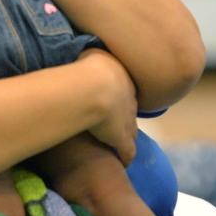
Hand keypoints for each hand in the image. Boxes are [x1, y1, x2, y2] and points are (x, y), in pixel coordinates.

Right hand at [76, 49, 138, 164]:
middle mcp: (129, 98)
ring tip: (116, 141)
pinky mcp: (123, 139)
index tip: (107, 98)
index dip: (115, 94)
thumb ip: (91, 56)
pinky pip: (127, 151)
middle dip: (122, 113)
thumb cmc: (85, 70)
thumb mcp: (90, 54)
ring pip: (130, 129)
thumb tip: (87, 53)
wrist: (93, 90)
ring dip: (125, 134)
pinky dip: (125, 156)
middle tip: (111, 118)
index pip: (122, 87)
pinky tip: (123, 162)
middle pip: (129, 107)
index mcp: (121, 78)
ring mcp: (128, 120)